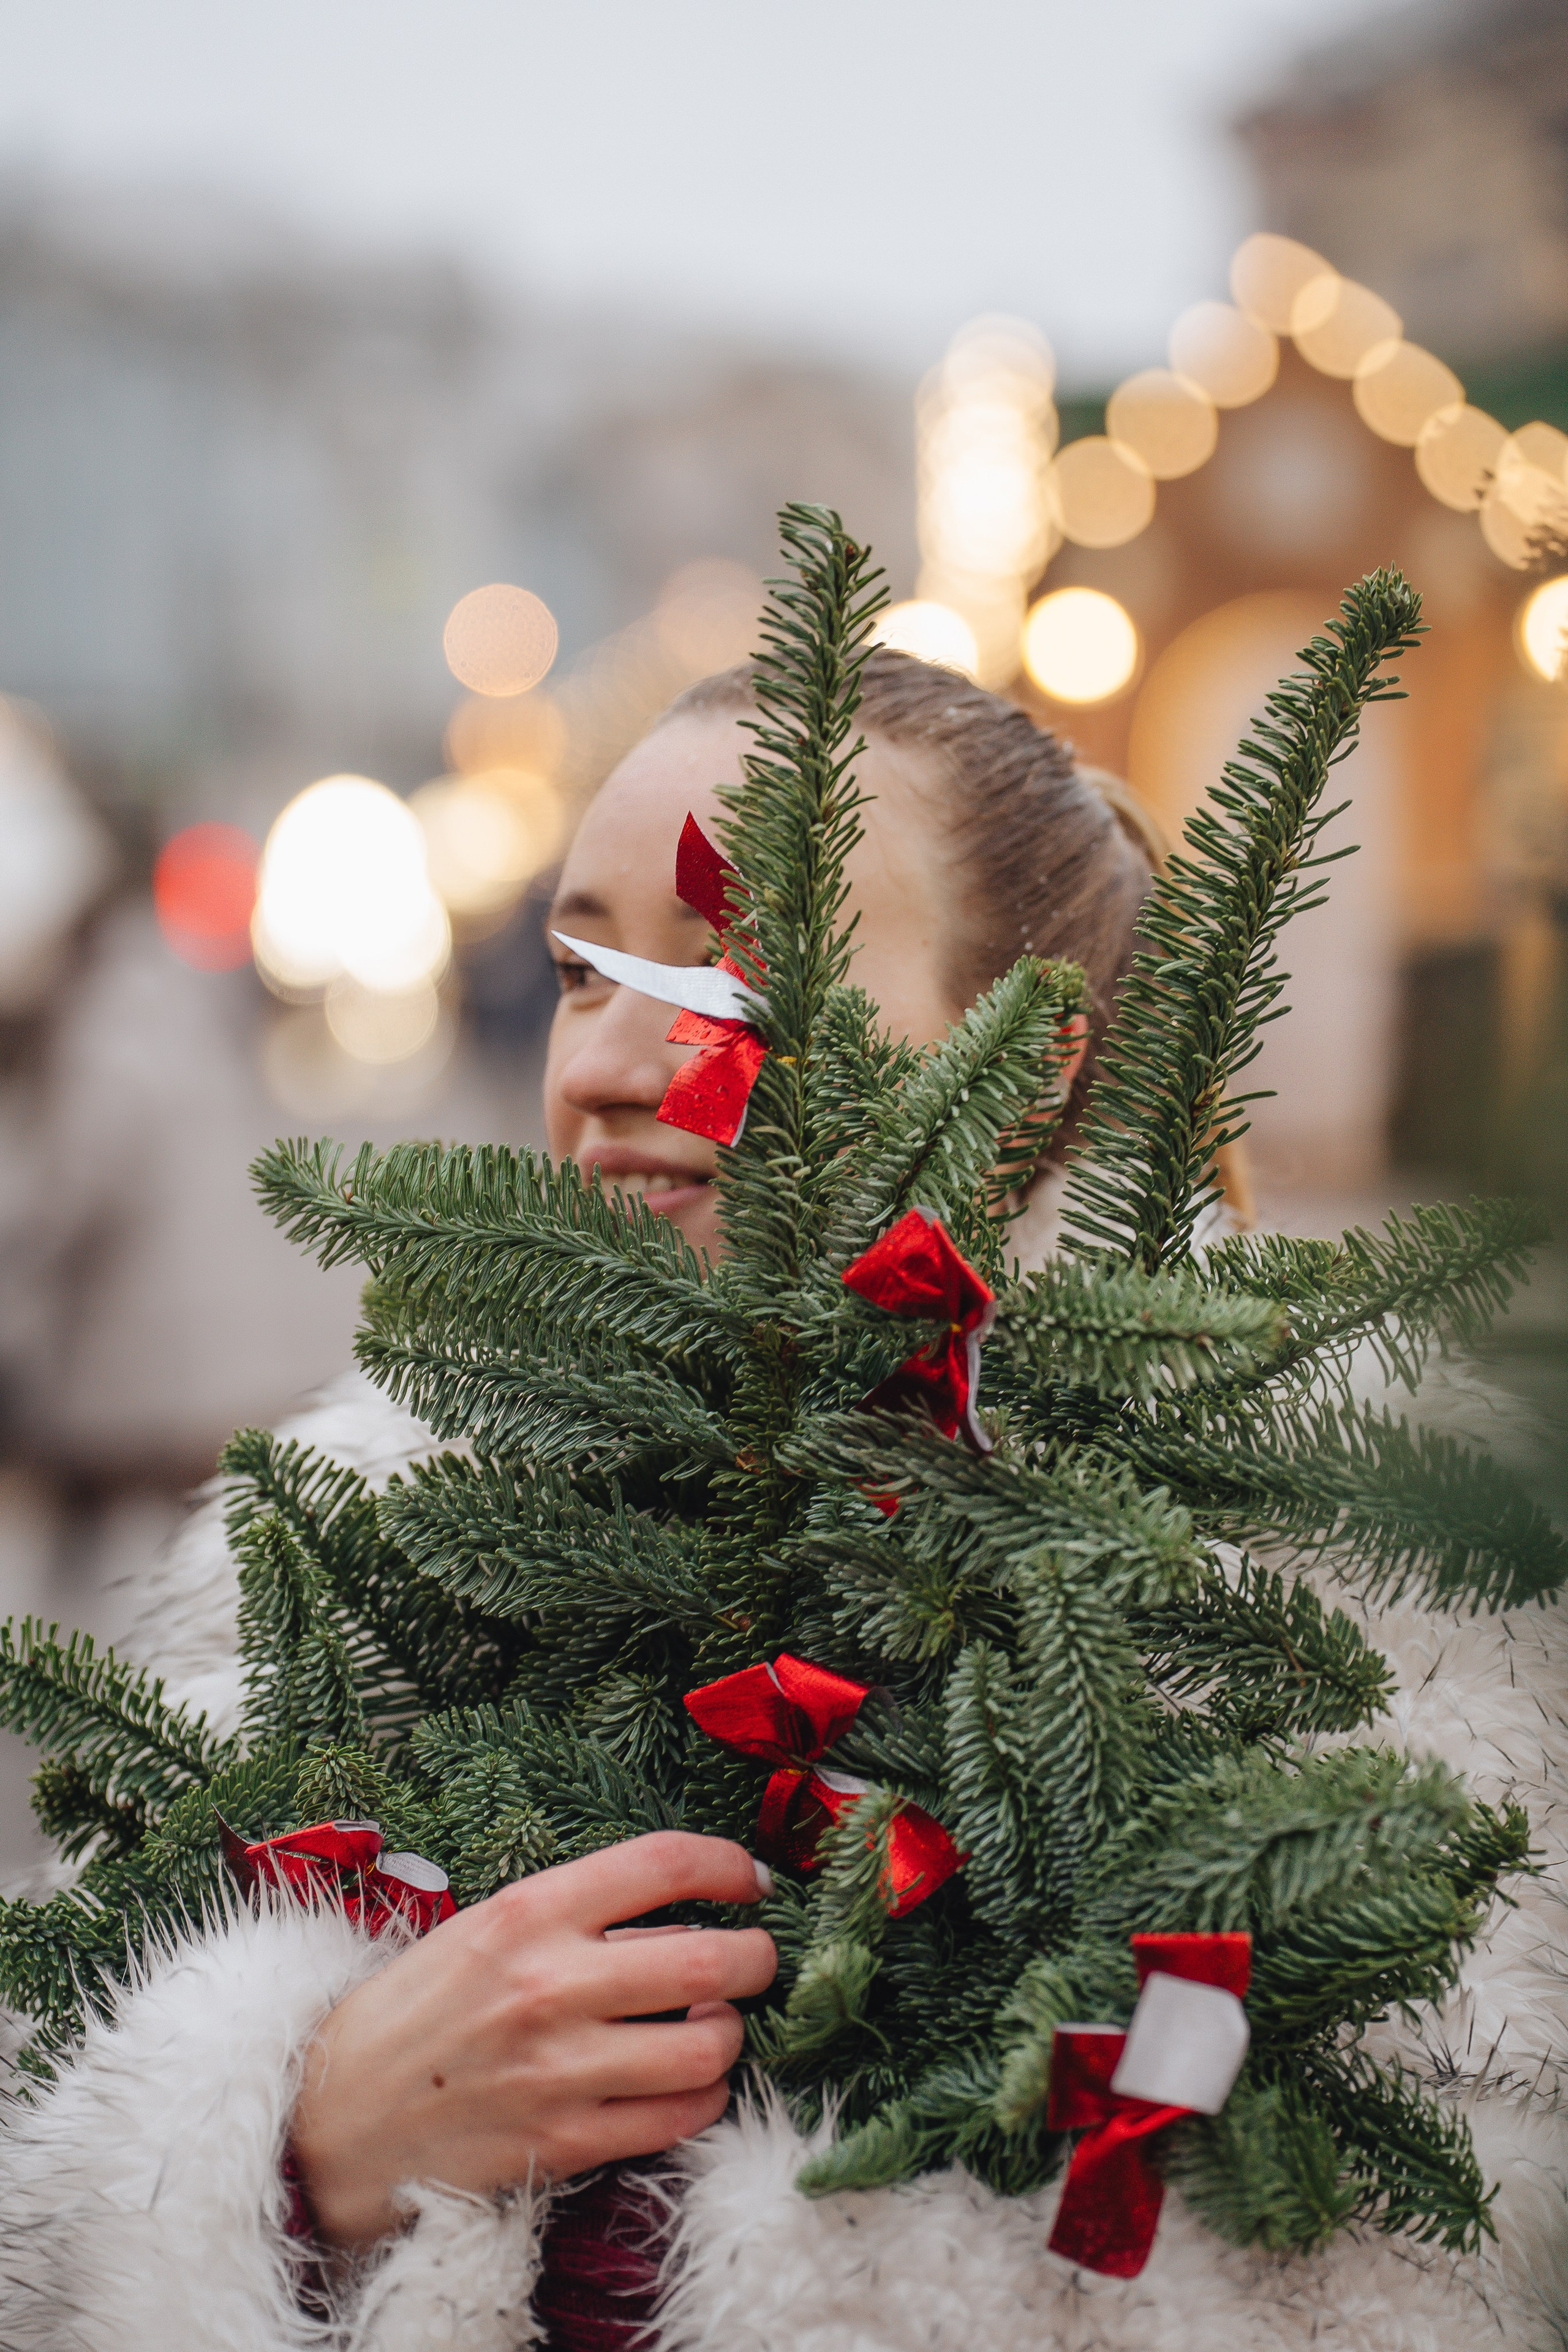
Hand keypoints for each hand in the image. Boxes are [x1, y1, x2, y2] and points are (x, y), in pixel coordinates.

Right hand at [289, 1830, 776, 2249]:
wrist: (336, 2118)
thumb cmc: (417, 2011)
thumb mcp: (485, 1929)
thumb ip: (579, 1916)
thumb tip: (685, 1917)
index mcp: (528, 1913)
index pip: (663, 1863)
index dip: (728, 1864)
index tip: (750, 1880)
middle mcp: (550, 1985)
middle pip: (707, 1960)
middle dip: (756, 1958)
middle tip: (755, 1959)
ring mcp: (560, 2070)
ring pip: (706, 2047)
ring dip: (730, 2035)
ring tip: (714, 2026)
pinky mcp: (564, 2142)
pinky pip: (677, 2118)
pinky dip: (703, 2098)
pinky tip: (687, 2083)